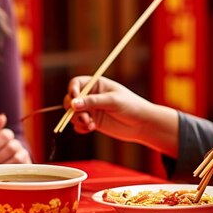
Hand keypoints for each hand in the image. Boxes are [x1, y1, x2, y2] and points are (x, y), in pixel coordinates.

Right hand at [63, 76, 178, 156]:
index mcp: (96, 85)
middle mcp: (91, 96)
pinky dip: (81, 128)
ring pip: (73, 114)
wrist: (142, 124)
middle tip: (83, 116)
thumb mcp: (112, 101)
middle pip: (70, 100)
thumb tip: (73, 104)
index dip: (72, 90)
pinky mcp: (92, 122)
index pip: (76, 84)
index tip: (74, 98)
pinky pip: (78, 125)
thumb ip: (92, 102)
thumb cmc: (131, 106)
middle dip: (73, 109)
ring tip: (90, 124)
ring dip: (77, 120)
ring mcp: (91, 110)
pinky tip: (91, 128)